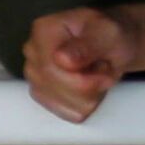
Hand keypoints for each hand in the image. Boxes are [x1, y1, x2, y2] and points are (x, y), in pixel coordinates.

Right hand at [24, 5, 133, 123]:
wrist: (112, 45)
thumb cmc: (109, 36)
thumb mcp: (107, 33)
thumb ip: (87, 45)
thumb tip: (61, 59)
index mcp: (43, 30)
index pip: (52, 68)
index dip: (83, 78)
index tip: (105, 68)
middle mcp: (32, 52)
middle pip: (56, 88)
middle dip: (90, 87)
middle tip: (105, 70)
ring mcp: (34, 75)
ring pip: (63, 104)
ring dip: (90, 96)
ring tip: (97, 75)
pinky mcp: (42, 95)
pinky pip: (67, 113)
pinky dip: (85, 105)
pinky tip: (90, 88)